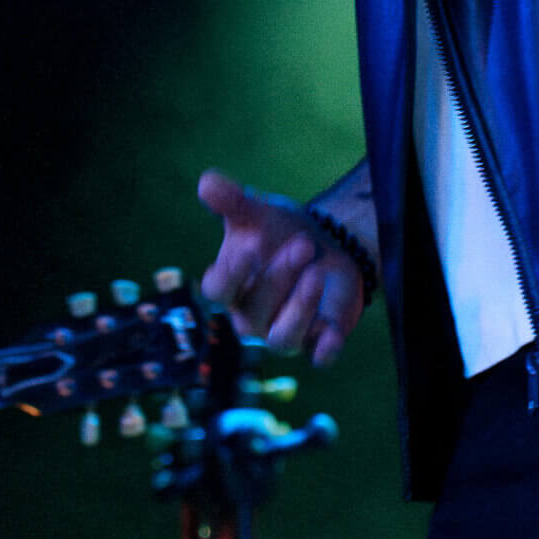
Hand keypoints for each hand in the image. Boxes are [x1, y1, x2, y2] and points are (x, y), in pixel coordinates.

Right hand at [197, 169, 366, 366]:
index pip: (218, 292)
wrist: (324, 246)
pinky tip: (332, 333)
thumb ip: (232, 201)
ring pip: (282, 340)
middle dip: (279, 277)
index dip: (230, 276)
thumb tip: (206, 181)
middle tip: (303, 243)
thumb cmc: (278, 232)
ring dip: (299, 310)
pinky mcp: (318, 341)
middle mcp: (252, 317)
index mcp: (231, 288)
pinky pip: (318, 357)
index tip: (248, 251)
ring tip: (315, 274)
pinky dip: (324, 350)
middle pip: (255, 312)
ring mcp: (285, 331)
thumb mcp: (258, 213)